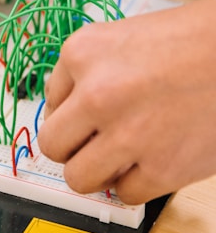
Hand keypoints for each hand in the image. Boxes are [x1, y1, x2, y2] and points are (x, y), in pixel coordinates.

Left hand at [37, 0, 215, 203]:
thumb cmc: (184, 42)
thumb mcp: (114, 39)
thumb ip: (79, 74)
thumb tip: (59, 114)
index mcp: (81, 54)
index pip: (48, 104)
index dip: (70, 112)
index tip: (87, 114)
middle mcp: (97, 94)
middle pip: (52, 146)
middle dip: (70, 148)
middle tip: (90, 142)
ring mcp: (128, 133)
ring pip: (77, 178)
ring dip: (94, 171)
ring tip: (116, 155)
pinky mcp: (162, 168)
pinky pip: (123, 193)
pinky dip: (132, 182)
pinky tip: (148, 160)